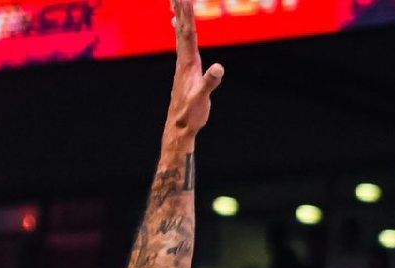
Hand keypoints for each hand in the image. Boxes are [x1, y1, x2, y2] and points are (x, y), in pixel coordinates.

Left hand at [167, 0, 223, 134]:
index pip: (188, 33)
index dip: (187, 14)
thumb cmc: (190, 114)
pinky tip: (179, 28)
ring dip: (179, 17)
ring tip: (176, 2)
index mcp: (188, 63)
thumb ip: (209, 82)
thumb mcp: (202, 98)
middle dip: (180, 9)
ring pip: (181, 35)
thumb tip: (218, 68)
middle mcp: (184, 60)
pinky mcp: (186, 71)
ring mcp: (184, 65)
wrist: (179, 128)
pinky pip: (184, 44)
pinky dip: (182, 32)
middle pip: (182, 29)